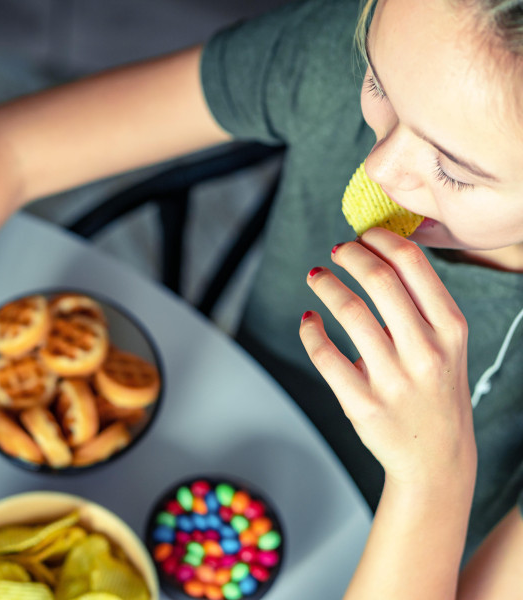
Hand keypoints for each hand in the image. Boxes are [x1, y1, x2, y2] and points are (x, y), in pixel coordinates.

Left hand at [299, 227, 474, 485]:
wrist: (436, 457)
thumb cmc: (436, 390)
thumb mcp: (447, 345)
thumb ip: (420, 305)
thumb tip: (375, 255)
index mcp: (450, 330)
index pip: (413, 265)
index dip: (381, 240)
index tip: (363, 235)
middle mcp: (426, 352)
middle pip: (379, 280)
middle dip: (350, 255)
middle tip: (336, 251)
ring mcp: (394, 380)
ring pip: (349, 312)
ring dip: (325, 285)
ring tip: (316, 276)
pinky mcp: (363, 403)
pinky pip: (325, 355)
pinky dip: (310, 330)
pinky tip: (309, 320)